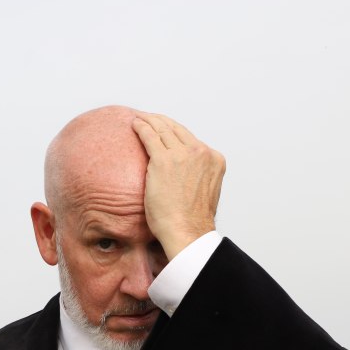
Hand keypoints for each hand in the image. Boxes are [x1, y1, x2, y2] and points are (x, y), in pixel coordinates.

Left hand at [132, 112, 224, 259]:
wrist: (187, 232)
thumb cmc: (192, 220)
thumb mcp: (205, 191)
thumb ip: (198, 176)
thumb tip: (185, 176)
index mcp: (214, 159)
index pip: (192, 139)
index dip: (176, 132)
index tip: (166, 129)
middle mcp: (201, 152)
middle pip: (177, 130)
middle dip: (162, 122)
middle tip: (150, 118)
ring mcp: (182, 154)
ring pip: (163, 130)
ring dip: (150, 121)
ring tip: (140, 119)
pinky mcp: (163, 160)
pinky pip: (150, 137)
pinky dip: (141, 128)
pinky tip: (135, 124)